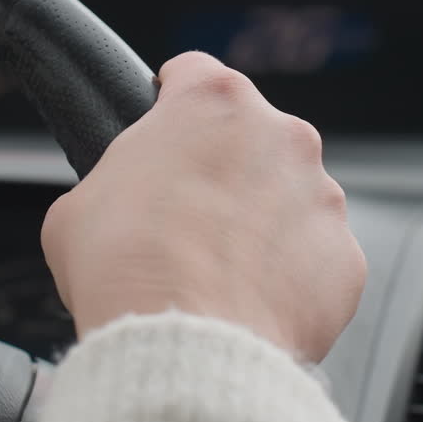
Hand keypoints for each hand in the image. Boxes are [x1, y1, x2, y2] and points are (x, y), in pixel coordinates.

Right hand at [41, 52, 365, 359]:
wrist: (182, 348)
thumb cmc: (125, 268)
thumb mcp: (78, 206)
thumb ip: (112, 181)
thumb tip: (117, 202)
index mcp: (212, 103)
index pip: (194, 74)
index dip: (171, 102)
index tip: (166, 125)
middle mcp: (280, 134)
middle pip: (250, 137)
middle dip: (222, 168)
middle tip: (183, 215)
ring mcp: (322, 195)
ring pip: (289, 196)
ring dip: (260, 220)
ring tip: (217, 269)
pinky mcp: (345, 257)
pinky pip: (315, 257)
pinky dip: (288, 273)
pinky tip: (248, 300)